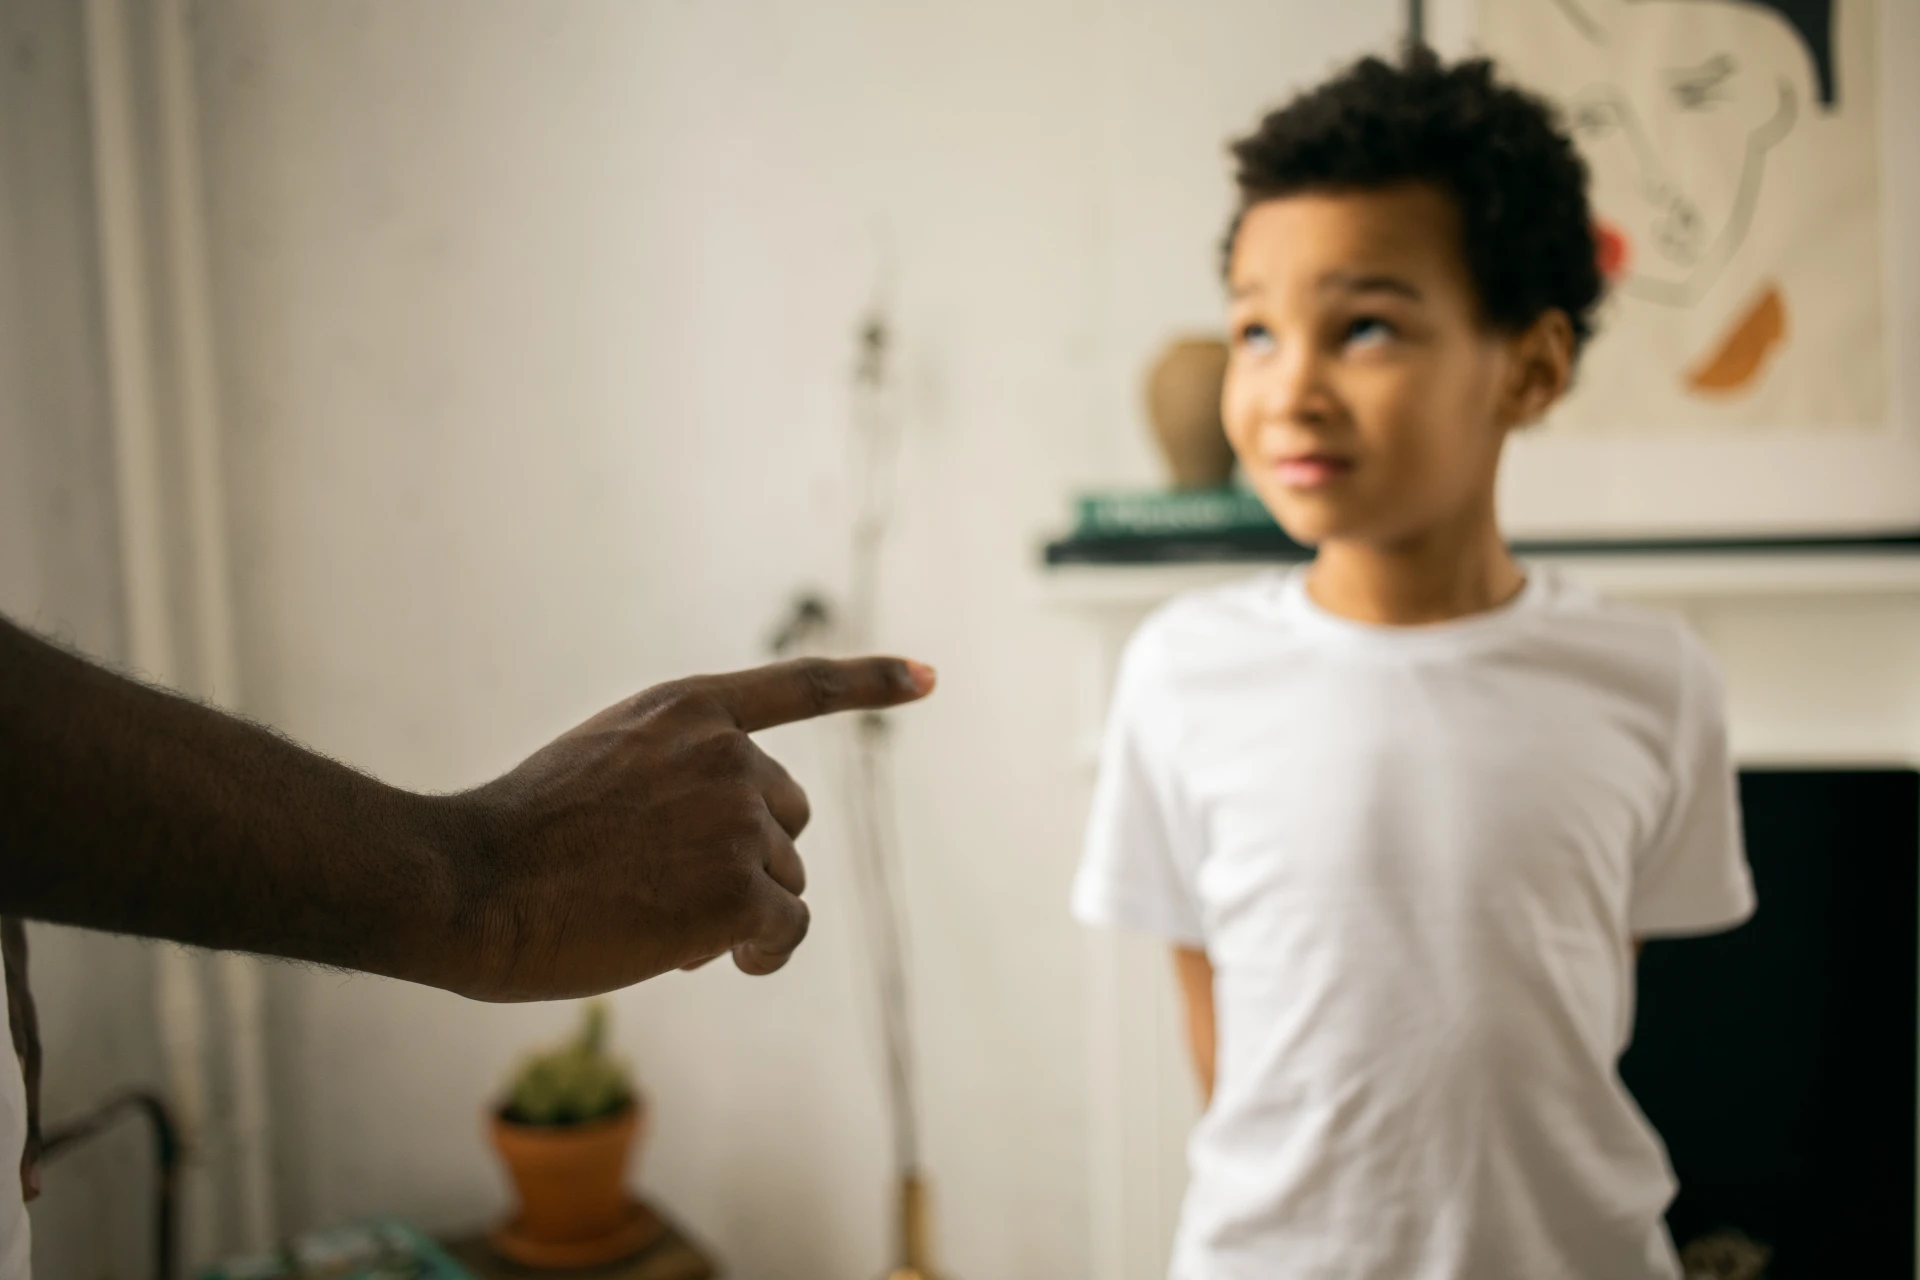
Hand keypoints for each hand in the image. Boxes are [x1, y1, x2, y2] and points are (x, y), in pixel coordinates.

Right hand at [442, 656, 935, 1000]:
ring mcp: (735, 819)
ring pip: (784, 880)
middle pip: (786, 819)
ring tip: (655, 920)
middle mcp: (725, 752)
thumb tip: (754, 861)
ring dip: (739, 911)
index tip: (931, 675)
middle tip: (663, 888)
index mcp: (687, 708)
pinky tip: (711, 960)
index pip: (799, 686)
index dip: (872, 682)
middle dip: (745, 859)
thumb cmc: (518, 838)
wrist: (468, 883)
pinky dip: (761, 954)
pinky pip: (785, 930)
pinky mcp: (738, 890)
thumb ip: (677, 774)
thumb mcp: (603, 764)